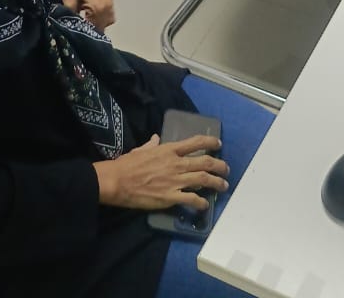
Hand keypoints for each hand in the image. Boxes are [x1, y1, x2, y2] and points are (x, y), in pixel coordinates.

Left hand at [61, 0, 115, 30]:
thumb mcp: (68, 2)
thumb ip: (71, 18)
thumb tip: (70, 29)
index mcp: (97, 8)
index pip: (92, 30)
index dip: (84, 35)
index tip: (76, 37)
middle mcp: (107, 7)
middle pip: (101, 28)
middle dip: (91, 31)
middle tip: (80, 31)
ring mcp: (110, 3)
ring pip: (107, 23)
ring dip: (98, 25)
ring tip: (86, 23)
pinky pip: (109, 15)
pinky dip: (102, 18)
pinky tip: (92, 16)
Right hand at [94, 133, 228, 210]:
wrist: (117, 181)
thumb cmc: (127, 164)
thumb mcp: (141, 149)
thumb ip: (151, 144)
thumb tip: (156, 139)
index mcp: (169, 150)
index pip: (195, 143)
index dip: (210, 143)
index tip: (218, 144)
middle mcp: (176, 163)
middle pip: (205, 162)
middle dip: (219, 166)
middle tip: (226, 169)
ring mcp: (175, 180)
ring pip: (203, 180)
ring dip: (216, 183)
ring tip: (224, 186)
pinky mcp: (170, 197)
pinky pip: (191, 200)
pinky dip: (201, 203)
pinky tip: (204, 205)